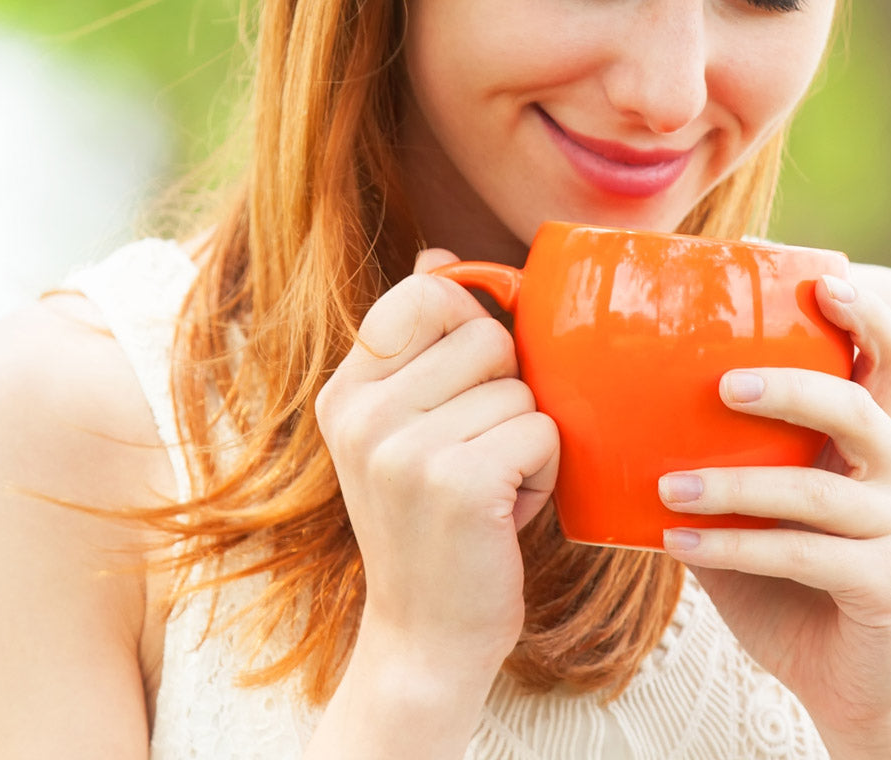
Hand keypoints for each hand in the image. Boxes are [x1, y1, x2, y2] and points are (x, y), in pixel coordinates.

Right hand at [315, 249, 558, 673]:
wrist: (426, 635)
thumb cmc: (432, 518)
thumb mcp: (404, 426)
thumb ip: (419, 343)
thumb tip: (439, 255)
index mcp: (347, 392)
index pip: (426, 293)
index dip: (471, 322)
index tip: (473, 373)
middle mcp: (363, 414)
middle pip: (487, 335)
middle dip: (507, 389)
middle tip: (478, 447)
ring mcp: (404, 448)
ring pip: (522, 386)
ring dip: (526, 437)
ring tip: (490, 484)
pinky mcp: (457, 482)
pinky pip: (542, 429)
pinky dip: (544, 470)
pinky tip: (508, 510)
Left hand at [659, 275, 890, 755]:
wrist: (842, 687)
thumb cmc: (787, 584)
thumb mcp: (755, 508)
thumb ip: (722, 456)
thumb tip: (626, 403)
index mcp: (875, 441)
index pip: (888, 357)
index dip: (863, 311)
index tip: (818, 276)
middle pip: (859, 402)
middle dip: (790, 384)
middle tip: (723, 386)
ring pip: (816, 485)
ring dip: (735, 483)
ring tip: (669, 483)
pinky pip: (800, 552)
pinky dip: (734, 546)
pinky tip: (677, 545)